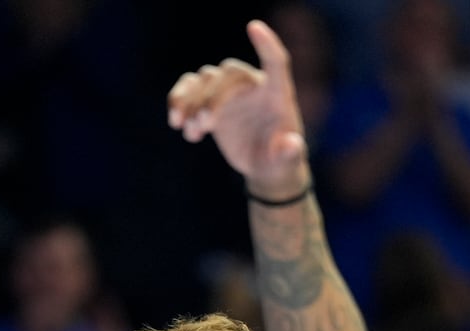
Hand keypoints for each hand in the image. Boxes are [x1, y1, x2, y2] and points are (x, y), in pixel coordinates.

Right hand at [167, 20, 309, 197]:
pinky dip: (178, 102)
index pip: (276, 61)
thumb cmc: (281, 160)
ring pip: (204, 79)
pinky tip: (178, 125)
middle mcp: (252, 86)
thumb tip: (292, 144)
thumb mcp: (288, 160)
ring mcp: (229, 92)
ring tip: (184, 128)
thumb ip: (290, 152)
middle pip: (228, 75)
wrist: (265, 166)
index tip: (253, 27)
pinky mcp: (210, 102)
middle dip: (213, 97)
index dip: (266, 44)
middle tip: (205, 125)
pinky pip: (189, 90)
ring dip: (190, 100)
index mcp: (277, 93)